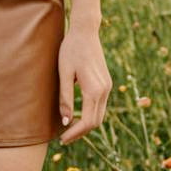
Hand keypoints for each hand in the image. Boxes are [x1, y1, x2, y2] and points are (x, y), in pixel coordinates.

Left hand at [57, 24, 111, 144]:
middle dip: (81, 132)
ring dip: (86, 124)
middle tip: (64, 137)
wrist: (85, 31)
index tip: (62, 139)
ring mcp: (107, 86)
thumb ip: (65, 98)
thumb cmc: (70, 49)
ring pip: (99, 114)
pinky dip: (90, 114)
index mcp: (95, 90)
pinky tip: (77, 114)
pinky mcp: (106, 82)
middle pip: (96, 122)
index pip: (88, 122)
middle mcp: (105, 90)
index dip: (75, 133)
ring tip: (69, 128)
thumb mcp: (64, 73)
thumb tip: (65, 121)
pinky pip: (100, 105)